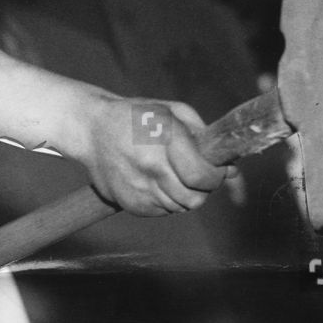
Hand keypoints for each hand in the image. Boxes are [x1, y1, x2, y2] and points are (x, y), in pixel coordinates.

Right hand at [80, 97, 230, 215]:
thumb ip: (204, 137)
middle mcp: (151, 166)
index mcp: (165, 139)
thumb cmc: (137, 117)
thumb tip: (232, 169)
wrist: (91, 129)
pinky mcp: (129, 203)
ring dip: (185, 195)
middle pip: (195, 198)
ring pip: (180, 207)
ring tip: (174, 176)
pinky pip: (162, 211)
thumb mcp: (172, 112)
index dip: (216, 177)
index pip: (202, 175)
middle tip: (198, 175)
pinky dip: (166, 201)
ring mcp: (139, 188)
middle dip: (204, 189)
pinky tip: (157, 182)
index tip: (217, 171)